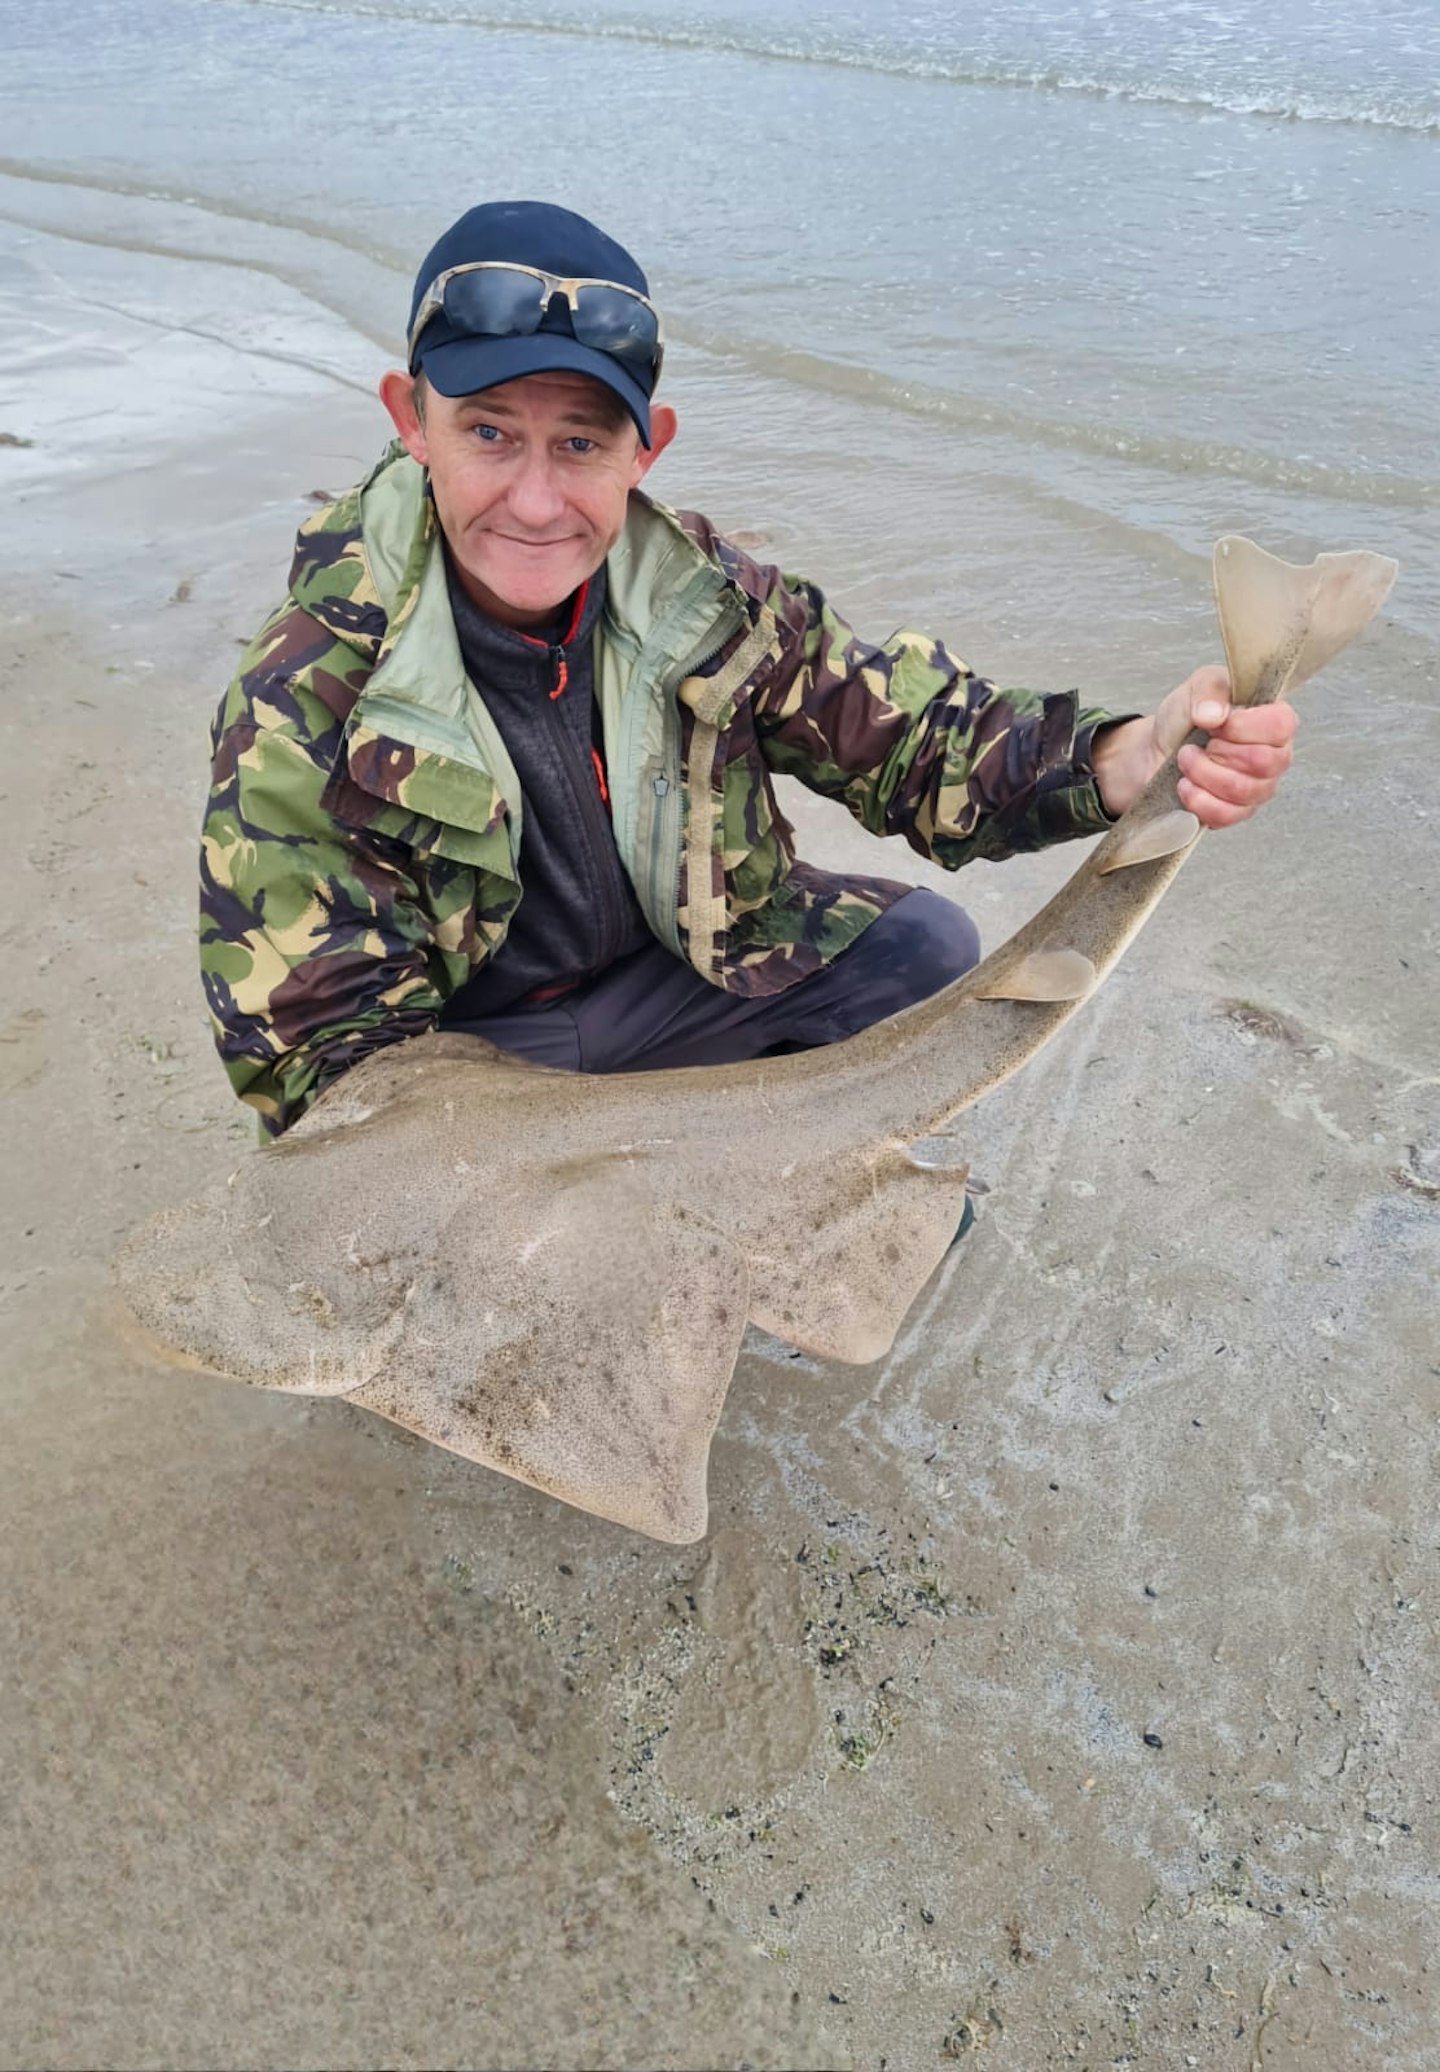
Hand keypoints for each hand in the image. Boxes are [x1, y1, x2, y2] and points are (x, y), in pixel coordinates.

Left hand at [1092, 665, 1297, 826]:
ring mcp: (1259, 788)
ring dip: (1203, 774)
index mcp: (1273, 719)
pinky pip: (1227, 815)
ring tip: (1185, 760)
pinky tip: (1185, 785)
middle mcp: (1275, 755)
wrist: (1156, 750)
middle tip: (1196, 744)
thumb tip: (1215, 714)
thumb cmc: (1185, 718)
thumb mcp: (1195, 689)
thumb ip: (1208, 690)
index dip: (1245, 727)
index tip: (1216, 724)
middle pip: (1262, 762)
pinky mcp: (1238, 812)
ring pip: (1242, 790)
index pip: (1282, 726)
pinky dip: (1199, 800)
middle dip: (1218, 753)